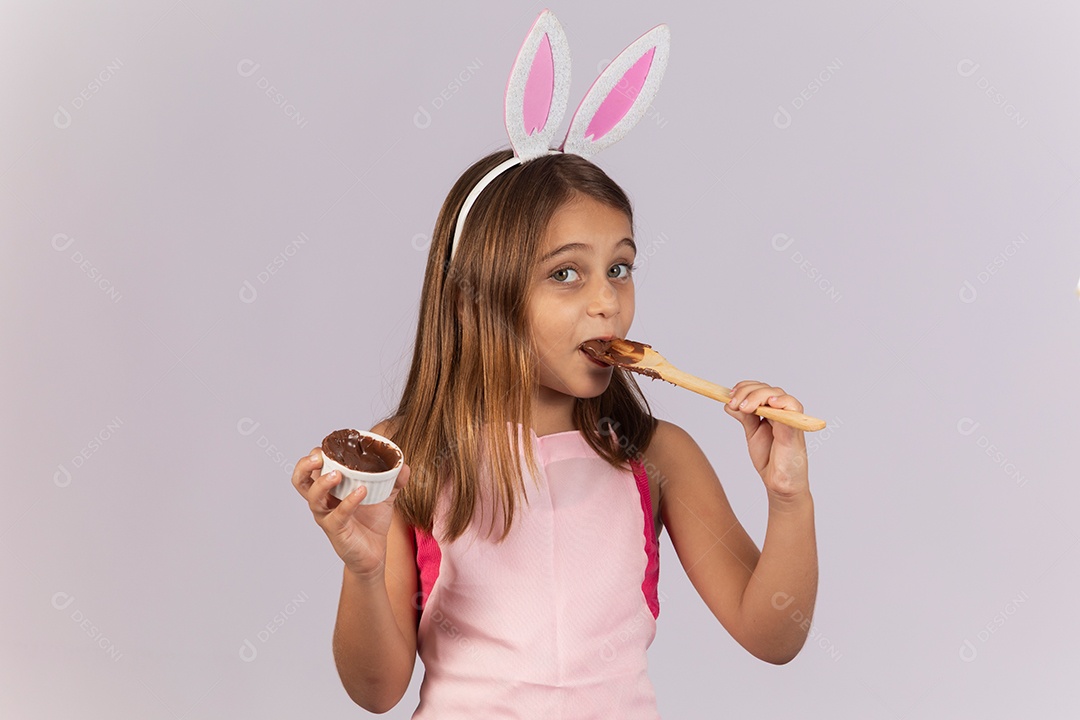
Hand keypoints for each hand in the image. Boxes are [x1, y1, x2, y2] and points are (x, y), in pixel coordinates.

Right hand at [291, 447, 410, 578]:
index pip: (312, 467)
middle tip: (319, 456)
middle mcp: (323, 501)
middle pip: (300, 480)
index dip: (316, 453)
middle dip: (305, 465)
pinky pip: (337, 515)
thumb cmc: (371, 522)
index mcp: (329, 489)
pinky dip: (349, 501)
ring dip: (323, 482)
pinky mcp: (335, 531)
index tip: (330, 443)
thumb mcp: (384, 497)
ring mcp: (326, 516)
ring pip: (313, 497)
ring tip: (338, 473)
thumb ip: (393, 480)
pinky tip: (362, 491)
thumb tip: (404, 465)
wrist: (374, 555)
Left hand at [723, 381, 809, 499]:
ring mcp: (789, 419)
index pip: (759, 389)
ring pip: (777, 394)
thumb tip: (729, 404)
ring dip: (759, 396)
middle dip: (747, 392)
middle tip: (734, 403)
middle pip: (766, 389)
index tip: (729, 395)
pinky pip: (794, 409)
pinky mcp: (794, 430)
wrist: (780, 483)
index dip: (744, 388)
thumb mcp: (753, 433)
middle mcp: (781, 412)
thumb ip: (745, 418)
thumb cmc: (770, 458)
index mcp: (771, 411)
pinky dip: (783, 402)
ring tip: (746, 407)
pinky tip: (771, 403)